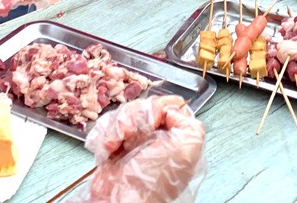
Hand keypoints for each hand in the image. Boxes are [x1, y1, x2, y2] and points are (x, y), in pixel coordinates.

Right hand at [83, 95, 205, 202]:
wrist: (121, 201)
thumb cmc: (152, 183)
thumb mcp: (185, 154)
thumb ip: (191, 128)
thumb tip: (173, 111)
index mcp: (175, 137)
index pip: (168, 103)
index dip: (157, 108)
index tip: (152, 121)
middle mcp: (155, 137)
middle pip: (143, 105)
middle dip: (133, 118)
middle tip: (129, 135)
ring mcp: (134, 140)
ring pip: (124, 113)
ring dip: (117, 128)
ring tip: (116, 145)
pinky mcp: (115, 144)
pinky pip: (108, 125)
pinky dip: (105, 135)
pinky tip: (109, 150)